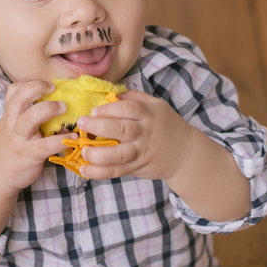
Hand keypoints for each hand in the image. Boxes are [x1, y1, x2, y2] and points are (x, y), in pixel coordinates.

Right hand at [0, 80, 76, 193]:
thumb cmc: (9, 147)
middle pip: (18, 99)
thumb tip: (58, 105)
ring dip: (48, 109)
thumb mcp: (12, 128)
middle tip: (54, 89)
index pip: (13, 91)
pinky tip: (72, 138)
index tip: (47, 86)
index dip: (29, 84)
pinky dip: (60, 140)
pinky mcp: (28, 155)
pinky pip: (44, 145)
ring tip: (64, 108)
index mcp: (10, 115)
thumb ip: (28, 116)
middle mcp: (12, 124)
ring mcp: (19, 140)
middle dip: (37, 89)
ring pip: (29, 119)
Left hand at [74, 90, 195, 181]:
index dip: (109, 109)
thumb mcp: (156, 105)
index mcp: (149, 114)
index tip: (93, 111)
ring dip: (99, 154)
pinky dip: (100, 172)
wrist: (185, 152)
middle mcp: (145, 133)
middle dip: (98, 126)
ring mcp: (141, 152)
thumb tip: (111, 94)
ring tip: (83, 151)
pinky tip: (85, 169)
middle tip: (81, 124)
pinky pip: (117, 171)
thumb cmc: (165, 125)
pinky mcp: (137, 167)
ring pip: (119, 155)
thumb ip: (134, 98)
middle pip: (122, 129)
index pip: (128, 109)